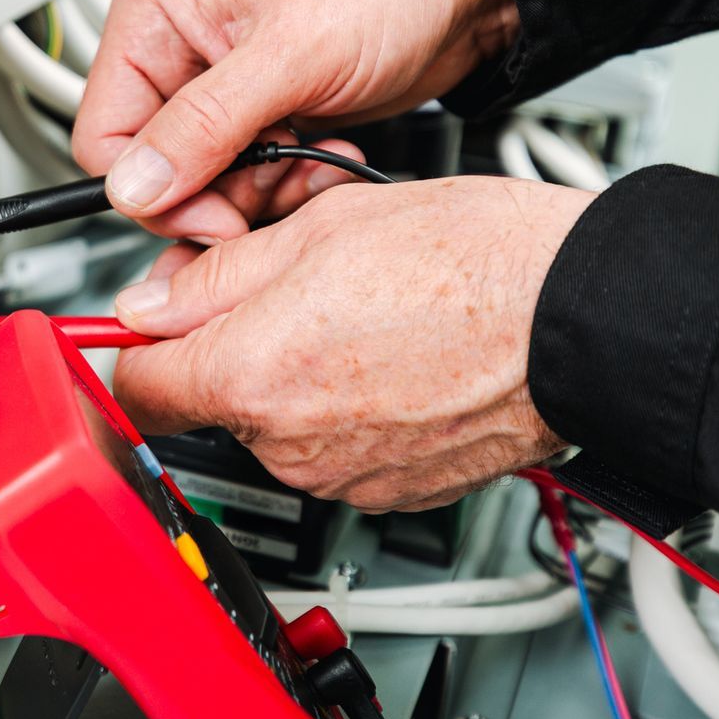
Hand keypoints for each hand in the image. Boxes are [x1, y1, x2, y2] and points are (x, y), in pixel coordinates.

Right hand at [73, 0, 515, 241]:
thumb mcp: (289, 54)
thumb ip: (203, 125)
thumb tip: (135, 184)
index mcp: (152, 20)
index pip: (104, 138)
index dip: (152, 190)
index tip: (214, 212)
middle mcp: (174, 57)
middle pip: (153, 173)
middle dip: (218, 193)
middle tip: (274, 183)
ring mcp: (214, 94)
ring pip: (201, 189)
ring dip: (260, 193)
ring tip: (311, 159)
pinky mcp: (255, 120)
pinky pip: (244, 185)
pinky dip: (285, 185)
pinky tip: (322, 155)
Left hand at [109, 176, 591, 511]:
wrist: (583, 318)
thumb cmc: (472, 261)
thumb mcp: (316, 227)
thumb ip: (212, 277)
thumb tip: (147, 305)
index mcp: (252, 375)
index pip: (135, 389)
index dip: (135, 348)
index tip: (145, 327)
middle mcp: (288, 444)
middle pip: (210, 399)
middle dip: (229, 345)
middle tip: (283, 286)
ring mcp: (343, 477)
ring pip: (273, 423)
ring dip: (292, 374)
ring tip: (356, 314)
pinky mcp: (392, 491)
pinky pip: (335, 448)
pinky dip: (346, 406)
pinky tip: (392, 356)